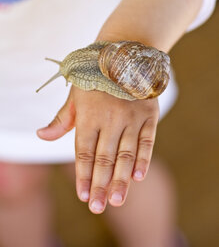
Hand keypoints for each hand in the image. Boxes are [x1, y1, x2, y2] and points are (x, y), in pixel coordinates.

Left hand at [37, 86, 158, 213]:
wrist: (123, 57)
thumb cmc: (94, 80)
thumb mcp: (74, 95)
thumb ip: (61, 119)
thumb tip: (40, 136)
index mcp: (89, 115)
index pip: (84, 152)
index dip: (83, 174)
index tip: (83, 196)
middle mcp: (110, 119)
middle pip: (104, 158)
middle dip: (100, 185)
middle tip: (98, 208)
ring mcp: (131, 117)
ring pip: (125, 154)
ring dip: (121, 179)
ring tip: (116, 201)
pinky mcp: (149, 115)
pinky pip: (147, 141)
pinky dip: (143, 159)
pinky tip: (138, 177)